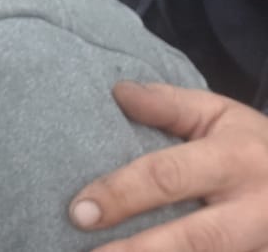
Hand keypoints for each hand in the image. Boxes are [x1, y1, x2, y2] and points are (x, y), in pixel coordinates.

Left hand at [71, 82, 267, 251]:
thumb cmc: (251, 144)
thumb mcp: (218, 114)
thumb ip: (168, 105)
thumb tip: (119, 93)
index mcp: (237, 160)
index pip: (170, 177)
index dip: (122, 194)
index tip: (80, 211)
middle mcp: (255, 209)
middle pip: (195, 238)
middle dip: (139, 251)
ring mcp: (263, 243)